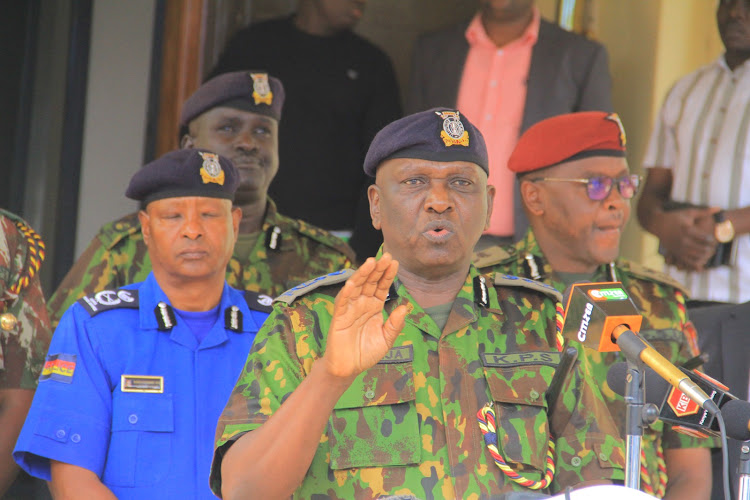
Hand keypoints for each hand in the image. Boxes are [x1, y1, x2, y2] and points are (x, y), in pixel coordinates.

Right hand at [320, 253, 407, 380]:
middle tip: (386, 256)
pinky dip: (347, 291)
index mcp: (374, 307)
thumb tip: (404, 308)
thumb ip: (395, 324)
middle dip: (378, 269)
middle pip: (370, 282)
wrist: (349, 368)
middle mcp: (362, 304)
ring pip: (356, 287)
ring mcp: (350, 309)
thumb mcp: (386, 339)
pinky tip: (352, 282)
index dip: (388, 275)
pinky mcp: (339, 317)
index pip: (382, 286)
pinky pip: (343, 302)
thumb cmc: (366, 352)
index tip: (395, 262)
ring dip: (363, 274)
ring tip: (371, 262)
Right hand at [658, 207, 718, 270]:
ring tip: (705, 252)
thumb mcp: (689, 212)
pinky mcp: (675, 253)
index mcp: (688, 230)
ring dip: (704, 256)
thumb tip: (719, 208)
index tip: (712, 238)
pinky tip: (697, 258)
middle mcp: (683, 240)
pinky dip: (695, 263)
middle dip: (710, 249)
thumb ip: (704, 212)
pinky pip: (688, 262)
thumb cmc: (674, 217)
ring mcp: (679, 248)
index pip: (706, 239)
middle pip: (703, 249)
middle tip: (711, 247)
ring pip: (696, 257)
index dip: (712, 240)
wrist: (657, 224)